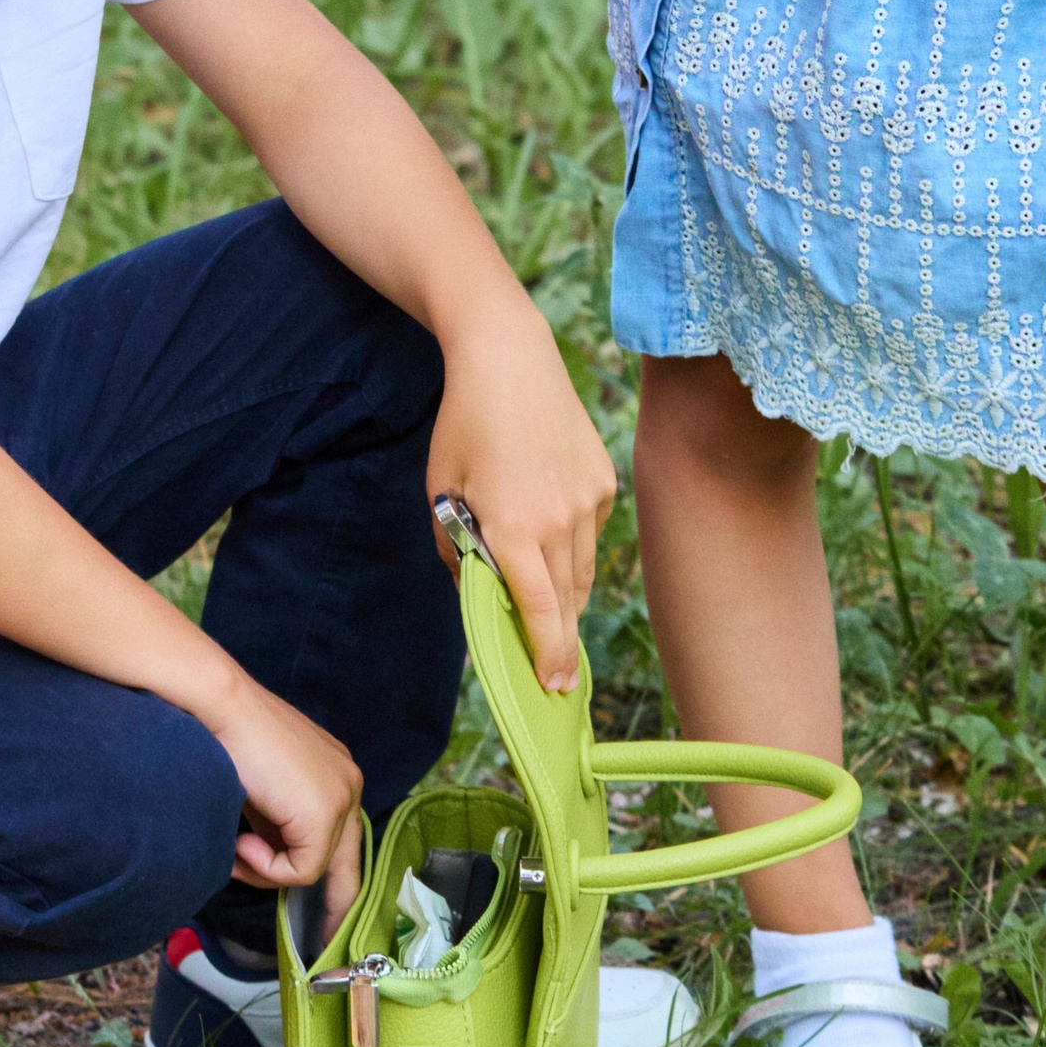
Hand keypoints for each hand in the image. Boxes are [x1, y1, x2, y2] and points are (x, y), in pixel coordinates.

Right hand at [213, 671, 365, 925]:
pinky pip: (299, 871)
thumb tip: (275, 864)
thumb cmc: (228, 741)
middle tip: (325, 940)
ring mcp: (341, 797)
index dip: (334, 880)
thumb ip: (279, 823)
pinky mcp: (323, 815)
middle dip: (336, 906)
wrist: (219, 707)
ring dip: (269, 870)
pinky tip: (243, 842)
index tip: (327, 916)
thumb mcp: (262, 791)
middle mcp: (349, 783)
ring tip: (239, 848)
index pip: (344, 838)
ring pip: (316, 868)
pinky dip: (265, 867)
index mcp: (337, 773)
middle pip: (348, 863)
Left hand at [429, 303, 616, 693]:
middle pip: (567, 600)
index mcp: (513, 528)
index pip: (542, 612)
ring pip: (583, 569)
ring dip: (567, 596)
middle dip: (561, 639)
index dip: (548, 656)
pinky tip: (550, 527)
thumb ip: (459, 552)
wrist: (509, 359)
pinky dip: (572, 544)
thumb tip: (481, 596)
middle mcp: (559, 519)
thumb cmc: (463, 428)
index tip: (555, 687)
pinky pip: (591, 532)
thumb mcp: (441, 494)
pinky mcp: (604, 480)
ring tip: (553, 616)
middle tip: (556, 674)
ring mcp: (589, 499)